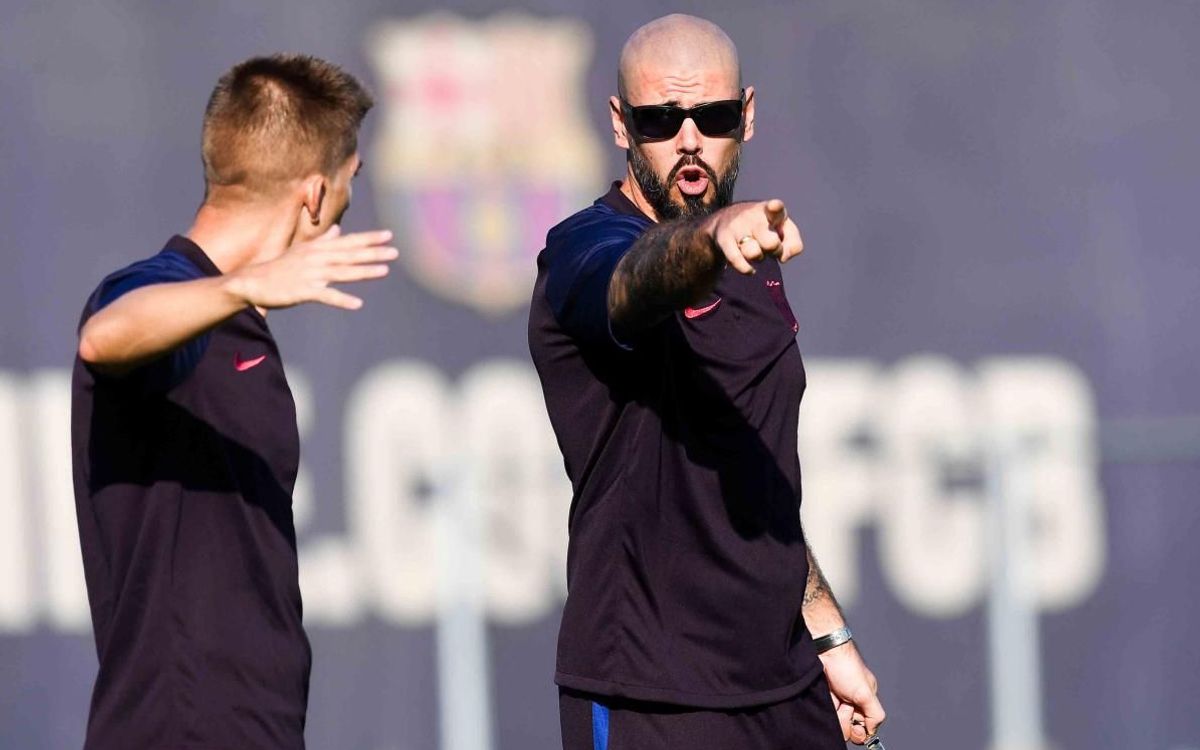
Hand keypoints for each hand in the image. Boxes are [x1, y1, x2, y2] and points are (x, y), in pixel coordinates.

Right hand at [227, 225, 398, 310]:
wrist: (253, 281)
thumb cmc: (281, 267)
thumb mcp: (303, 250)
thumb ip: (324, 241)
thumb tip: (338, 230)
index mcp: (317, 248)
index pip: (348, 241)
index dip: (368, 238)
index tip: (389, 235)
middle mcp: (316, 258)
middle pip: (349, 254)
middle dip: (372, 253)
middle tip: (394, 251)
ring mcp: (310, 274)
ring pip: (342, 272)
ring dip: (363, 271)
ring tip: (384, 271)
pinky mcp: (303, 291)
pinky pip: (326, 296)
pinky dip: (342, 300)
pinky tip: (357, 304)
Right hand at [706, 199, 803, 273]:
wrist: (726, 220)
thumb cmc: (764, 228)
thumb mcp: (784, 231)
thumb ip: (794, 245)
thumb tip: (782, 258)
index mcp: (771, 211)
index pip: (775, 207)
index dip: (775, 207)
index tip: (774, 206)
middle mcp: (753, 216)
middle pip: (771, 243)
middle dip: (774, 250)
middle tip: (770, 246)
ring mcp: (737, 227)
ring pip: (754, 254)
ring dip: (758, 258)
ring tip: (755, 250)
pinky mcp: (724, 239)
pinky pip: (737, 260)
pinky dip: (746, 269)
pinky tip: (750, 269)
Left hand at [819, 641, 885, 744]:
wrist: (825, 651)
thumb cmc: (846, 665)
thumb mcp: (866, 692)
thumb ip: (875, 714)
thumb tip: (872, 731)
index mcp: (866, 702)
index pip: (865, 728)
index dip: (860, 730)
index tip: (856, 725)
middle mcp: (852, 703)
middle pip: (849, 728)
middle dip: (846, 720)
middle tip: (845, 706)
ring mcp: (837, 702)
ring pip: (836, 723)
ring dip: (836, 714)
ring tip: (835, 699)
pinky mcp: (824, 700)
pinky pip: (825, 714)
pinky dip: (825, 710)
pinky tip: (827, 699)